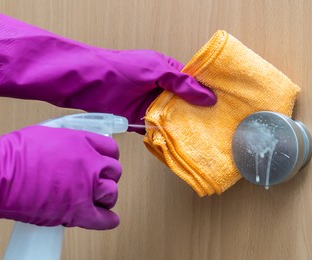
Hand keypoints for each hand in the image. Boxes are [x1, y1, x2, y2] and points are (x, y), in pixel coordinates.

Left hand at [0, 5, 215, 132]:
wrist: (88, 83)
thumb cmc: (121, 69)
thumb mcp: (155, 70)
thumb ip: (181, 83)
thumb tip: (209, 97)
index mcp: (166, 72)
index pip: (192, 83)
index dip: (206, 93)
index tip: (224, 105)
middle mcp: (160, 89)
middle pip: (184, 103)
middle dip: (198, 113)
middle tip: (219, 126)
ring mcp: (149, 105)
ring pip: (172, 117)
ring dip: (184, 126)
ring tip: (205, 137)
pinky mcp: (138, 120)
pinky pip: (157, 129)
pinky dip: (167, 135)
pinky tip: (181, 143)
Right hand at [0, 126, 120, 229]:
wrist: (0, 175)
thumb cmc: (15, 153)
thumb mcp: (47, 134)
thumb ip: (68, 142)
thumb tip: (71, 149)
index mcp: (82, 142)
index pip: (110, 148)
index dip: (108, 157)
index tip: (104, 162)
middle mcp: (89, 163)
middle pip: (114, 171)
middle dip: (108, 176)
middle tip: (97, 182)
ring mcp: (86, 187)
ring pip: (111, 193)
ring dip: (106, 197)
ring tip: (96, 199)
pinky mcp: (77, 210)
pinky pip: (102, 219)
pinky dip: (107, 220)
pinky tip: (108, 219)